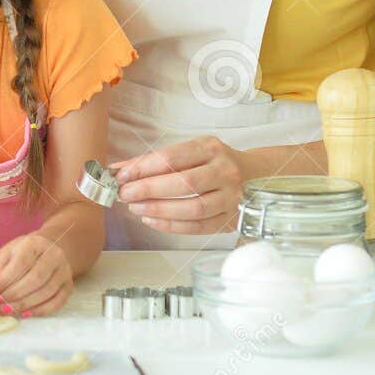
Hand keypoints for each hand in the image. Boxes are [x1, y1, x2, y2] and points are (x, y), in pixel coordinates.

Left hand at [0, 233, 72, 317]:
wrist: (50, 248)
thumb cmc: (24, 252)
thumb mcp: (7, 253)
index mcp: (34, 243)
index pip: (21, 263)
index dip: (5, 281)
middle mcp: (53, 255)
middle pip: (35, 279)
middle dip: (14, 295)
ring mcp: (64, 271)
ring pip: (46, 292)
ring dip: (24, 305)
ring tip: (8, 310)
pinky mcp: (68, 285)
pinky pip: (57, 302)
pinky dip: (40, 311)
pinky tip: (25, 313)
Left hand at [111, 135, 244, 234]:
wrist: (256, 176)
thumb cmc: (213, 162)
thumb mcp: (189, 151)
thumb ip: (154, 160)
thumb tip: (118, 169)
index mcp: (210, 148)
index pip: (172, 158)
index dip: (144, 168)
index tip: (121, 176)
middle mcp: (224, 170)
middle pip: (183, 183)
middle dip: (149, 189)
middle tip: (125, 194)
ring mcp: (231, 197)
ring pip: (194, 207)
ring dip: (159, 210)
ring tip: (136, 208)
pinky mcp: (231, 219)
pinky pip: (200, 226)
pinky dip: (172, 226)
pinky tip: (152, 220)